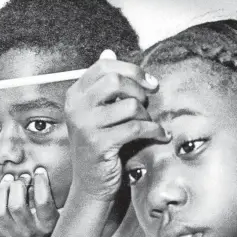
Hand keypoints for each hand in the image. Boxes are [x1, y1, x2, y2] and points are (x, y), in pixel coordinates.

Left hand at [0, 168, 58, 236]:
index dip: (41, 182)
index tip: (39, 170)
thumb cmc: (47, 219)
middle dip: (18, 185)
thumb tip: (37, 172)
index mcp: (46, 224)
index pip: (42, 202)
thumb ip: (48, 194)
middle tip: (22, 176)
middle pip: (16, 206)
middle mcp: (28, 231)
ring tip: (8, 179)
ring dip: (2, 190)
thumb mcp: (55, 209)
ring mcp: (11, 233)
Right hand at [64, 50, 169, 201]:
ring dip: (146, 114)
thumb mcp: (95, 113)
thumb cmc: (98, 146)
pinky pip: (136, 127)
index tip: (149, 82)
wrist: (91, 184)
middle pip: (115, 80)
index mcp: (75, 96)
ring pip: (129, 105)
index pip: (104, 66)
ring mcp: (86, 126)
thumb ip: (102, 85)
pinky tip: (161, 135)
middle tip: (149, 101)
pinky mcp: (100, 144)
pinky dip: (154, 130)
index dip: (131, 70)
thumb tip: (108, 52)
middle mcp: (76, 108)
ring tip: (149, 123)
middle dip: (139, 89)